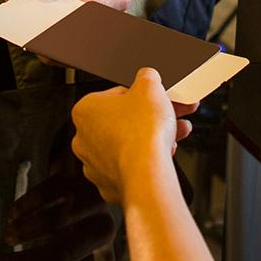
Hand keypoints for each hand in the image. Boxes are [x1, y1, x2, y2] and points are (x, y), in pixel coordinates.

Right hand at [0, 170, 117, 260]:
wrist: (87, 189)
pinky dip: (26, 206)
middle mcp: (105, 233)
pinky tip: (13, 215)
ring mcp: (96, 203)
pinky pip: (48, 192)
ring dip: (24, 231)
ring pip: (55, 222)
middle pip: (63, 254)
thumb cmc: (73, 233)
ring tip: (8, 237)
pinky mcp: (81, 178)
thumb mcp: (71, 260)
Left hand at [69, 69, 195, 204]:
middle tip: (171, 113)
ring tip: (176, 132)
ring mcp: (95, 164)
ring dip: (153, 137)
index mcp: (85, 110)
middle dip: (151, 117)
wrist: (147, 173)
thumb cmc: (142, 133)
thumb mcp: (150, 87)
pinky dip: (146, 160)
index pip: (116, 95)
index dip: (142, 96)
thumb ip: (147, 76)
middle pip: (124, 121)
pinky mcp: (109, 184)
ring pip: (128, 145)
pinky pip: (130, 166)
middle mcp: (84, 138)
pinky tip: (164, 152)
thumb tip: (147, 76)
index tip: (156, 99)